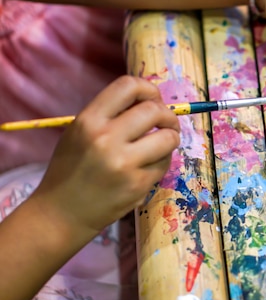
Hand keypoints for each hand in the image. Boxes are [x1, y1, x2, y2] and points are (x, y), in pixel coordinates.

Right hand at [32, 75, 179, 238]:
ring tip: (162, 142)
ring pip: (168, 137)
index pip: (128, 86)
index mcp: (88, 120)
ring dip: (171, 137)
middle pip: (154, 110)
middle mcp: (106, 138)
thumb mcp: (80, 132)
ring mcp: (124, 163)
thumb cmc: (72, 169)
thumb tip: (151, 100)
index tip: (153, 99)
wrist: (61, 213)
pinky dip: (163, 160)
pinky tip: (150, 164)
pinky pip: (165, 163)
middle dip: (167, 115)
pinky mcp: (138, 185)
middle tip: (165, 123)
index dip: (149, 89)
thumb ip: (111, 114)